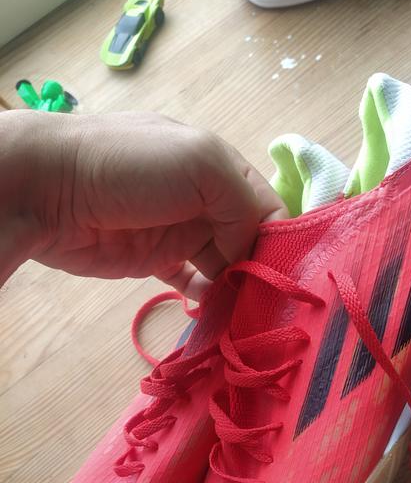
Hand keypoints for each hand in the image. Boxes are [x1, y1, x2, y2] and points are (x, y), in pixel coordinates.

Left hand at [0, 111, 286, 297]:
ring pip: (225, 266)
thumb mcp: (202, 165)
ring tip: (249, 317)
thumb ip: (242, 205)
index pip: (270, 208)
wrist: (50, 189)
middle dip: (264, 271)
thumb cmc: (130, 167)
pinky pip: (194, 283)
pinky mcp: (156, 261)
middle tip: (271, 306)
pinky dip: (209, 299)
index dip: (283, 240)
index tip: (289, 276)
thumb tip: (249, 254)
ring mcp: (180, 232)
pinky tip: (217, 314)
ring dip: (239, 290)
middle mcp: (206, 201)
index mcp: (222, 169)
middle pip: (251, 241)